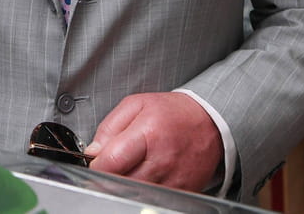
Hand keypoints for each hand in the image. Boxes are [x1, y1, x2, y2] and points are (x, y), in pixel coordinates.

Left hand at [84, 92, 223, 192]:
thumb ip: (109, 127)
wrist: (209, 122)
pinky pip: (154, 198)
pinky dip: (144, 190)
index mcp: (148, 134)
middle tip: (110, 166)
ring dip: (125, 184)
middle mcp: (162, 160)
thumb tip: (93, 151)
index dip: (96, 165)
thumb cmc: (173, 112)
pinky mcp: (183, 191)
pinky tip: (145, 176)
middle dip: (109, 176)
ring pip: (136, 193)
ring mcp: (174, 179)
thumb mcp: (136, 105)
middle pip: (122, 182)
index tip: (94, 161)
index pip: (112, 162)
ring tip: (128, 168)